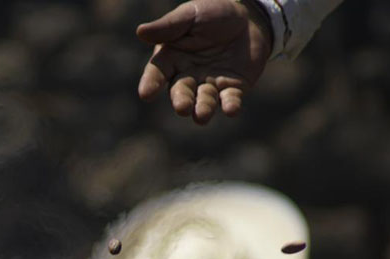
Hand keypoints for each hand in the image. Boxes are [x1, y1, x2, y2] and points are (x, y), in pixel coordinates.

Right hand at [137, 0, 271, 124]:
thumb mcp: (190, 15)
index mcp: (171, 58)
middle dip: (181, 100)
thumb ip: (168, 26)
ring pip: (204, 100)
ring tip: (202, 116)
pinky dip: (230, 106)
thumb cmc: (213, 12)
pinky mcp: (233, 88)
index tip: (146, 94)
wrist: (249, 15)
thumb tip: (140, 32)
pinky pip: (230, 99)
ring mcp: (210, 84)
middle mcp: (187, 76)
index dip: (151, 84)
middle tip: (182, 108)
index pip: (157, 73)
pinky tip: (231, 110)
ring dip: (203, 108)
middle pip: (181, 92)